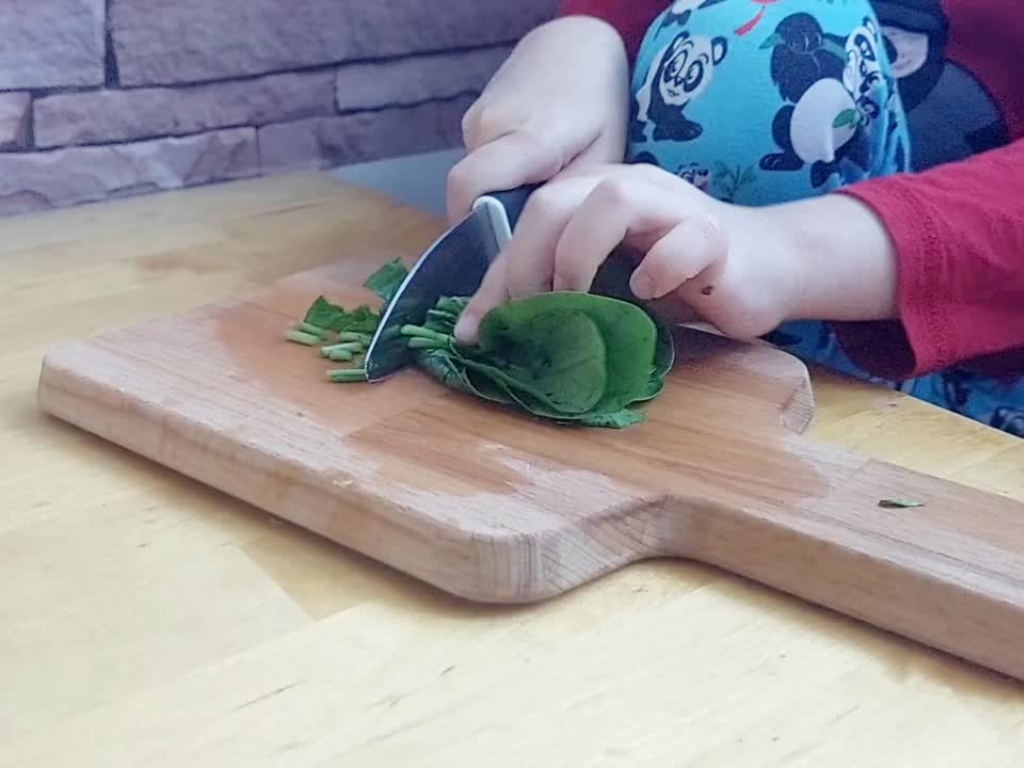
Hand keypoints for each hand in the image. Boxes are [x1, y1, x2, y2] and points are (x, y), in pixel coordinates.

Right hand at [445, 16, 629, 221]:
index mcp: (527, 137)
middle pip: (469, 194)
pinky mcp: (472, 121)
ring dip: (495, 200)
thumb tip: (532, 240)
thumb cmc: (600, 104)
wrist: (575, 45)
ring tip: (533, 203)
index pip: (470, 189)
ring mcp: (475, 121)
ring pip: (472, 182)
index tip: (502, 253)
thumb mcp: (600, 157)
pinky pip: (476, 166)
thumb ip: (565, 198)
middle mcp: (489, 127)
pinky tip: (526, 177)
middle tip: (525, 240)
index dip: (475, 228)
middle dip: (490, 222)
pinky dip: (496, 181)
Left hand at [453, 163, 898, 343]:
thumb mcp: (603, 285)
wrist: (765, 268)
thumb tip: (478, 331)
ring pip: (614, 198)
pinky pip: (685, 240)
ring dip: (579, 254)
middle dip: (526, 264)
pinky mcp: (717, 234)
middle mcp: (628, 188)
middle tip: (529, 315)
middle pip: (553, 201)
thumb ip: (549, 294)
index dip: (495, 277)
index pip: (525, 223)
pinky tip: (651, 293)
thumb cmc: (676, 276)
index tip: (477, 331)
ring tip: (578, 299)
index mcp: (591, 195)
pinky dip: (660, 268)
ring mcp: (674, 206)